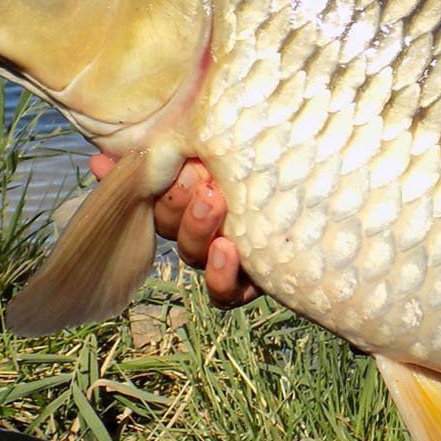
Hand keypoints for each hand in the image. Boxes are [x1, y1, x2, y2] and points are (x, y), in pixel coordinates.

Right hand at [88, 154, 260, 307]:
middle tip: (198, 174)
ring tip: (216, 200)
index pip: (149, 195)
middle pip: (169, 224)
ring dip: (198, 227)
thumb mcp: (221, 147)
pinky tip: (231, 250)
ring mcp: (225, 257)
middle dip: (177, 199)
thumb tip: (99, 158)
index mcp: (187, 198)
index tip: (138, 161)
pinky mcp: (251, 281)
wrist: (341, 191)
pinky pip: (226, 293)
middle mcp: (201, 229)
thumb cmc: (273, 160)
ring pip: (194, 253)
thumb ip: (169, 147)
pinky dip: (224, 276)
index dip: (136, 185)